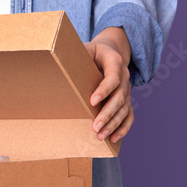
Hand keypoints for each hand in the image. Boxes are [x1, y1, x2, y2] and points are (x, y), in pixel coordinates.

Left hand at [84, 27, 133, 143]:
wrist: (110, 51)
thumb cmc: (93, 51)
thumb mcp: (85, 47)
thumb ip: (77, 53)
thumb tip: (58, 58)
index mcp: (115, 62)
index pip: (113, 78)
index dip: (104, 90)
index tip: (91, 101)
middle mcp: (124, 77)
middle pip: (120, 98)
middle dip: (107, 114)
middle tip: (95, 127)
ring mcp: (126, 89)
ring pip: (124, 109)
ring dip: (113, 124)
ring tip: (100, 136)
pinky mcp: (126, 99)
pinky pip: (129, 115)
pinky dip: (123, 128)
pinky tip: (113, 139)